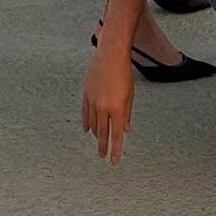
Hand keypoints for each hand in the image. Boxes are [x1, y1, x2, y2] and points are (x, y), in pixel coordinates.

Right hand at [83, 48, 135, 163]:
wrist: (110, 55)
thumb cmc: (123, 72)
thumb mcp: (130, 94)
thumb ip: (127, 113)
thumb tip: (126, 128)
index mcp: (117, 108)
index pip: (117, 135)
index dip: (116, 149)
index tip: (114, 160)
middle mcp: (103, 107)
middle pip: (103, 133)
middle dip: (104, 146)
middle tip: (103, 156)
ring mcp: (93, 102)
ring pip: (93, 125)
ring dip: (96, 135)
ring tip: (99, 141)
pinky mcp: (86, 95)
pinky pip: (85, 114)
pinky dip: (87, 123)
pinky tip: (88, 129)